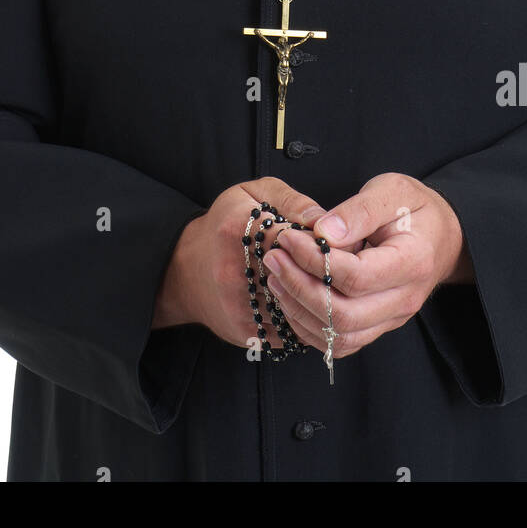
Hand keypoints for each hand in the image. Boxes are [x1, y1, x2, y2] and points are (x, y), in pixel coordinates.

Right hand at [151, 176, 326, 346]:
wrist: (184, 269)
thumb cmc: (226, 224)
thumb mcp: (253, 194)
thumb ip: (292, 200)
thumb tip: (325, 222)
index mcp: (236, 229)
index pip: (293, 239)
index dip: (318, 242)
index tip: (331, 242)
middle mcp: (233, 271)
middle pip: (298, 277)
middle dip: (324, 274)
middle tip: (342, 268)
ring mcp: (238, 306)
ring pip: (297, 309)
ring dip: (319, 301)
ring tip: (332, 288)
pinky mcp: (245, 332)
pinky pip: (290, 332)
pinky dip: (307, 321)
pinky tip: (313, 307)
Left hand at [262, 172, 472, 359]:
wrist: (441, 235)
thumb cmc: (414, 208)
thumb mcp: (391, 191)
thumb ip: (358, 210)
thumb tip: (322, 232)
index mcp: (412, 262)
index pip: (356, 276)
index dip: (314, 261)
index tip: (288, 238)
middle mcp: (404, 299)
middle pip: (345, 316)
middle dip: (300, 288)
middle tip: (274, 259)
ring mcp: (392, 318)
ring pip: (340, 336)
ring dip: (300, 310)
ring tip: (275, 277)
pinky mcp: (378, 326)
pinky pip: (341, 342)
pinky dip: (310, 327)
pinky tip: (290, 297)